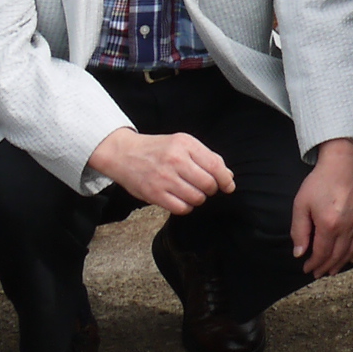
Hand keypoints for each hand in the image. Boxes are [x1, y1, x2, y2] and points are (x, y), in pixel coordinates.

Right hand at [89, 127, 234, 214]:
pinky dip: (186, 207)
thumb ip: (206, 157)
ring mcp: (164, 178)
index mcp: (185, 145)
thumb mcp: (183, 143)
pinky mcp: (154, 194)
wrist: (124, 154)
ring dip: (199, 199)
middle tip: (206, 188)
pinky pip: (181, 208)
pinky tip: (182, 200)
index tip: (228, 186)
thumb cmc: (157, 149)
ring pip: (196, 198)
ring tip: (192, 192)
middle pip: (208, 184)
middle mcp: (175, 161)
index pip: (215, 165)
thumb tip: (228, 176)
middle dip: (211, 190)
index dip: (225, 179)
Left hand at [288, 141, 352, 277]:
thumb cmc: (320, 181)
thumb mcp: (302, 204)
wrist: (346, 161)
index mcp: (329, 225)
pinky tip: (351, 257)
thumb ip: (299, 231)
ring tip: (333, 270)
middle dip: (327, 267)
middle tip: (319, 273)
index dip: (314, 264)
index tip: (307, 269)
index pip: (322, 253)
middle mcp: (348, 227)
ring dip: (342, 263)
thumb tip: (299, 253)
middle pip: (338, 255)